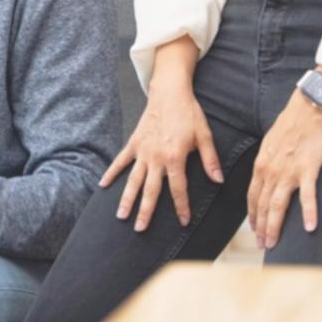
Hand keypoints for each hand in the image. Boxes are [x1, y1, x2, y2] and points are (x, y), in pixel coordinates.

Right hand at [103, 78, 223, 231]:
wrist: (169, 92)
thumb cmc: (188, 113)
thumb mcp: (205, 135)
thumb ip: (210, 160)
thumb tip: (218, 180)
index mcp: (175, 157)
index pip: (178, 189)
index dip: (181, 207)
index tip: (183, 222)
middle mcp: (156, 157)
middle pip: (150, 190)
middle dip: (146, 211)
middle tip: (140, 229)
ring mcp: (142, 151)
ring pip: (133, 180)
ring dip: (127, 198)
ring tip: (121, 215)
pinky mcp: (134, 143)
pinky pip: (121, 161)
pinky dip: (112, 172)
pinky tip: (103, 185)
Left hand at [247, 89, 321, 248]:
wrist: (307, 110)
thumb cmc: (289, 127)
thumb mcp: (269, 146)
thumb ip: (266, 165)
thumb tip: (264, 179)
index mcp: (261, 166)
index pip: (253, 197)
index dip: (253, 216)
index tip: (254, 231)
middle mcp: (271, 171)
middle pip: (263, 205)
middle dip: (261, 227)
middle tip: (262, 245)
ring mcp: (288, 171)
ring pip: (278, 205)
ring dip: (275, 226)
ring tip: (274, 243)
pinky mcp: (308, 169)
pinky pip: (307, 195)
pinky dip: (308, 212)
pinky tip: (309, 227)